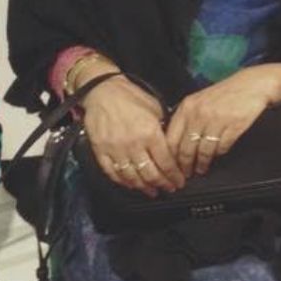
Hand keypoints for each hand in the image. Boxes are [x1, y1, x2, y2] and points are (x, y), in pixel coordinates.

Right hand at [82, 74, 183, 194]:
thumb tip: (171, 145)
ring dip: (144, 187)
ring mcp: (115, 150)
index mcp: (149, 133)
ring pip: (132, 177)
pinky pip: (112, 173)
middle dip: (162, 185)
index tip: (179, 181)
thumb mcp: (155, 108)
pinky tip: (130, 184)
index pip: (166, 163)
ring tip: (152, 190)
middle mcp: (133, 144)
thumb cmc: (129, 96)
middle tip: (168, 189)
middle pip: (151, 174)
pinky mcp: (101, 151)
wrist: (102, 90)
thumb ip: (164, 129)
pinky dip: (123, 181)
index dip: (174, 176)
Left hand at [166, 64, 280, 178]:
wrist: (252, 85)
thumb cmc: (225, 94)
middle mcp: (199, 113)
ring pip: (203, 151)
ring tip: (201, 169)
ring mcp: (216, 120)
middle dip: (185, 165)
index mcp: (187, 107)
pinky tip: (217, 155)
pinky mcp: (233, 126)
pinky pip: (222, 147)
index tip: (172, 165)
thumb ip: (186, 119)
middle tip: (185, 174)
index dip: (171, 156)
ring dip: (202, 163)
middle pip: (186, 148)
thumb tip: (175, 143)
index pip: (171, 137)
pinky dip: (218, 154)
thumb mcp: (199, 101)